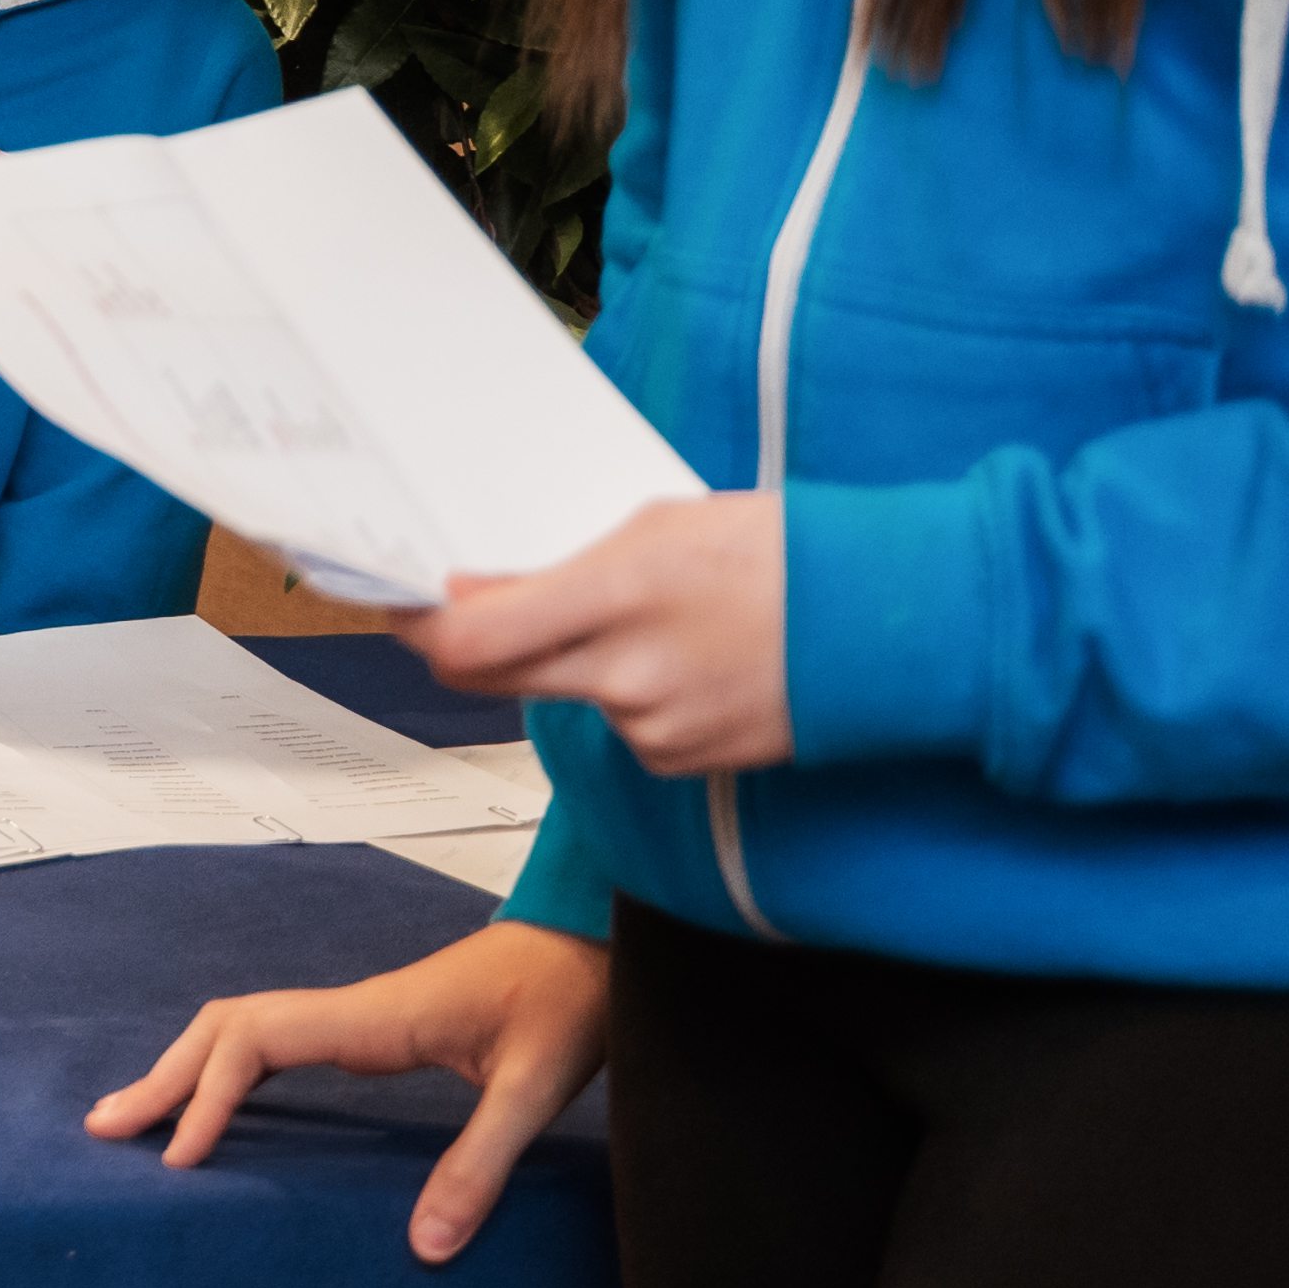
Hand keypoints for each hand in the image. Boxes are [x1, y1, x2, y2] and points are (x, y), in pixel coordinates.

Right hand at [87, 919, 611, 1263]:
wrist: (594, 946)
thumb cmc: (568, 1004)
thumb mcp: (534, 1089)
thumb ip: (481, 1164)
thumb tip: (423, 1249)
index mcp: (373, 1018)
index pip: (257, 1042)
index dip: (208, 1095)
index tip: (179, 1157)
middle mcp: (350, 1010)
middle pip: (227, 1028)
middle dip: (165, 1077)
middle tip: (105, 1130)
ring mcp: (357, 1016)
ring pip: (244, 1028)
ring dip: (187, 1067)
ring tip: (137, 1118)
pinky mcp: (373, 1028)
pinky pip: (276, 1042)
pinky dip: (228, 1068)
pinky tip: (220, 1104)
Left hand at [417, 493, 787, 774]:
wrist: (889, 624)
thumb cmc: (780, 553)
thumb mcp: (658, 526)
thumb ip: (562, 567)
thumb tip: (477, 593)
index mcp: (618, 593)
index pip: (472, 639)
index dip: (419, 627)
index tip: (399, 605)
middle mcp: (626, 674)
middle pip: (493, 678)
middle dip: (466, 645)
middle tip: (455, 612)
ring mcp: (653, 727)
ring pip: (565, 694)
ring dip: (571, 661)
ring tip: (644, 616)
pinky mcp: (680, 761)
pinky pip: (619, 725)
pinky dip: (627, 692)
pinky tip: (683, 658)